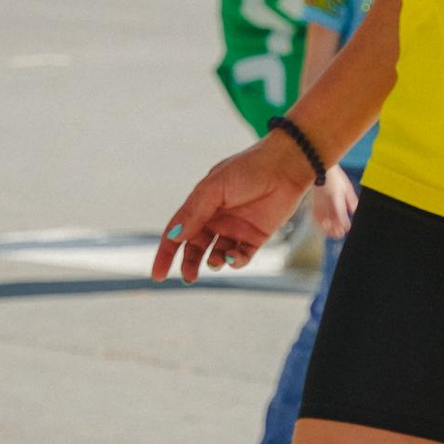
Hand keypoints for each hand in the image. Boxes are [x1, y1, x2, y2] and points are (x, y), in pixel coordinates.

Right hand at [152, 134, 306, 281]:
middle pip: (195, 248)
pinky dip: (235, 261)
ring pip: (217, 255)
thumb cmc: (247, 170)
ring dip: (213, 262)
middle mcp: (216, 218)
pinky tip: (233, 257)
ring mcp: (235, 229)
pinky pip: (240, 256)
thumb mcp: (214, 188)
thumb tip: (174, 235)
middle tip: (189, 277)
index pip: (176, 232)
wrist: (286, 166)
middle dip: (189, 264)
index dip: (165, 253)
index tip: (157, 275)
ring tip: (216, 261)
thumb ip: (194, 212)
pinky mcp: (255, 237)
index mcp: (201, 205)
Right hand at [313, 164, 359, 241]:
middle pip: (330, 218)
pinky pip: (315, 215)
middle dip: (336, 228)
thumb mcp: (347, 187)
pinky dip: (319, 223)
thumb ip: (351, 200)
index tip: (347, 228)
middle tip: (341, 234)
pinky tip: (324, 227)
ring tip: (334, 234)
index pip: (339, 212)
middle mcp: (326, 200)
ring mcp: (318, 202)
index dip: (343, 222)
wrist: (319, 168)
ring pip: (321, 219)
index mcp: (336, 196)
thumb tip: (355, 211)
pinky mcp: (313, 202)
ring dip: (327, 228)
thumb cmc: (335, 177)